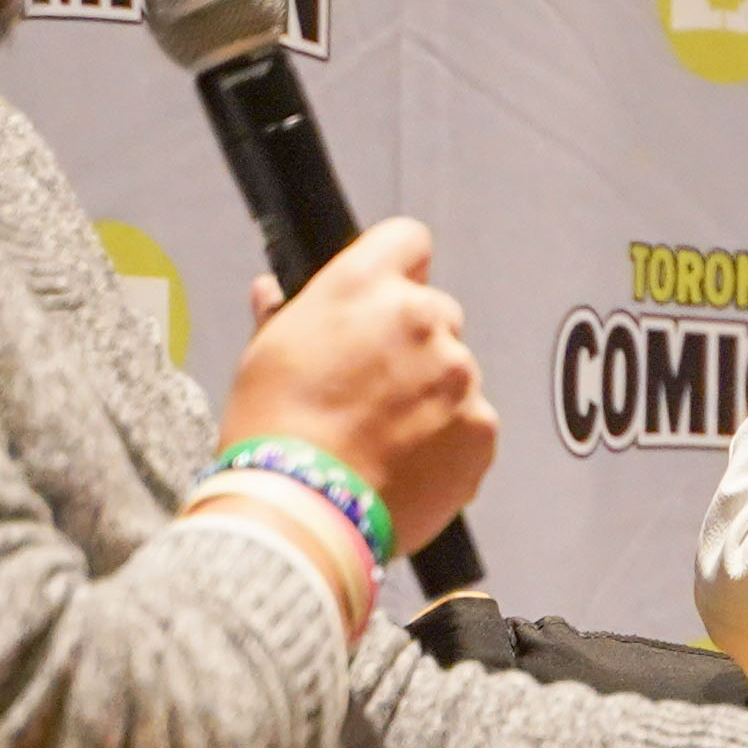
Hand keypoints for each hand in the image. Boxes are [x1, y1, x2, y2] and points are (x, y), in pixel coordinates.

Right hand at [227, 220, 494, 545]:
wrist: (305, 507)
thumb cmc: (276, 430)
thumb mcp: (265, 355)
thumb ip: (284, 314)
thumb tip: (271, 293)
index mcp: (365, 285)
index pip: (407, 240)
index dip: (397, 267)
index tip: (387, 294)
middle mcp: (423, 318)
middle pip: (435, 314)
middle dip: (411, 344)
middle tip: (371, 389)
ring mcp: (460, 373)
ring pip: (455, 373)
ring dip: (431, 395)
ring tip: (382, 437)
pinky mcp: (482, 426)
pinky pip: (472, 423)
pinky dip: (449, 440)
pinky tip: (405, 462)